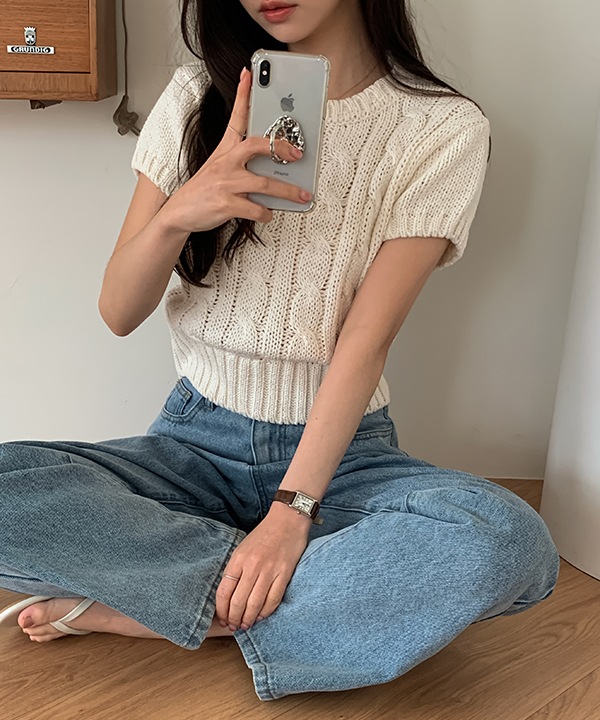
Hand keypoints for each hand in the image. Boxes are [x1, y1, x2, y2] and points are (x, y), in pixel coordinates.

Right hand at [163, 68, 311, 234]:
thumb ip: (243, 164)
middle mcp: (226, 163)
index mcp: (225, 150)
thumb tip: (274, 169)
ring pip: (265, 184)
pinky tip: (269, 213)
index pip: (235, 117)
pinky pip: (256, 208)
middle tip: (298, 155)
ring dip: (288, 191)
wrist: (180, 213)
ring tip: (301, 195)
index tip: (248, 74)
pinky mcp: (226, 204)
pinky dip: (267, 213)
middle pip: (258, 146)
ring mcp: (226, 183)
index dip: (242, 94)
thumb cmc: (204, 190)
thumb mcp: (218, 168)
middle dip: (282, 149)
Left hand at [216, 503, 311, 630]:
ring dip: (248, 619)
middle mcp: (252, 566)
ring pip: (255, 604)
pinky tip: (261, 616)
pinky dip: (266, 612)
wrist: (288, 520)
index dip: (221, 610)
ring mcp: (269, 570)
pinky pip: (273, 599)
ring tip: (245, 625)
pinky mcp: (284, 574)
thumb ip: (236, 569)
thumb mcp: (243, 548)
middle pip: (238, 601)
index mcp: (238, 559)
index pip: (224, 591)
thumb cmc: (264, 534)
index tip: (222, 618)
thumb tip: (228, 595)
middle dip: (234, 619)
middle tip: (233, 627)